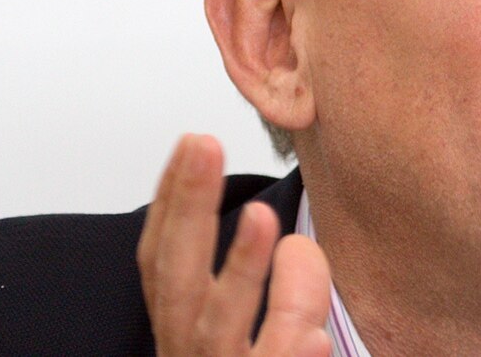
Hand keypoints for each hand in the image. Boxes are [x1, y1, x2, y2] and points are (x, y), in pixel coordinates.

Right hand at [137, 134, 331, 355]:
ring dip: (239, 267)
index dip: (171, 202)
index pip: (163, 264)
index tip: (189, 143)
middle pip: (177, 280)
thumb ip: (280, 300)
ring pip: (220, 327)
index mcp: (186, 337)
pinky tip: (317, 334)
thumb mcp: (257, 346)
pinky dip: (293, 348)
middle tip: (205, 143)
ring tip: (260, 213)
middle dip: (189, 208)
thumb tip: (298, 247)